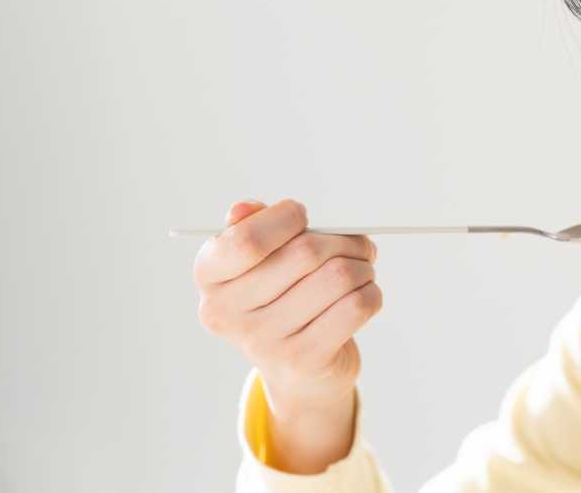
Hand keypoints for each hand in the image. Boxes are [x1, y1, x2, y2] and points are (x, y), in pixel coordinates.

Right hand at [192, 198, 382, 415]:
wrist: (297, 371)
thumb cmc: (280, 298)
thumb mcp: (258, 260)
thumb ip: (252, 226)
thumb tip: (243, 209)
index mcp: (210, 277)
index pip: (247, 240)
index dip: (284, 219)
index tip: (301, 216)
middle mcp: (227, 312)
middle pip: (305, 253)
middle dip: (343, 240)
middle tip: (357, 244)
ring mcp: (263, 341)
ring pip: (338, 277)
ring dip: (362, 266)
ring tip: (362, 270)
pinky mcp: (302, 359)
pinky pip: (355, 306)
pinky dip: (371, 293)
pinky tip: (363, 294)